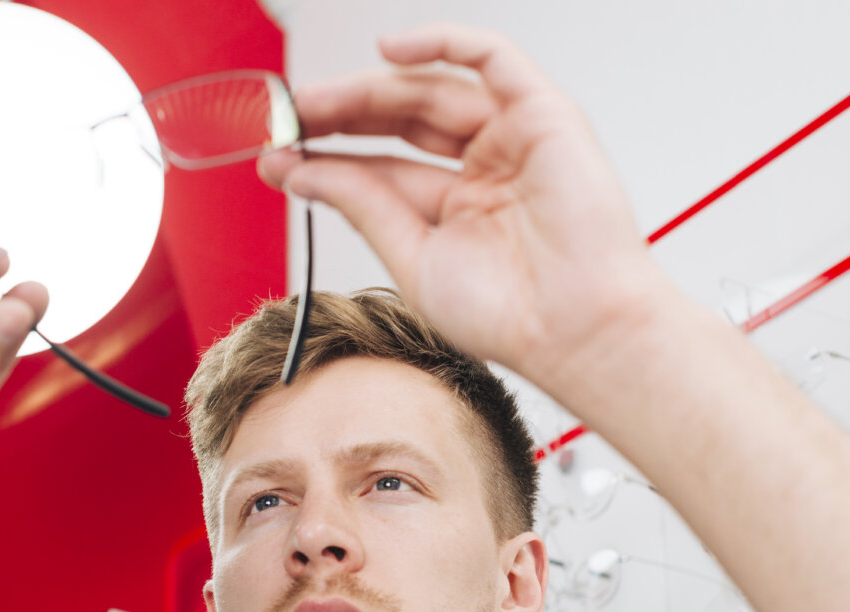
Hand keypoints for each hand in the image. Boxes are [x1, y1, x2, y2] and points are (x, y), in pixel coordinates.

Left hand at [260, 24, 668, 383]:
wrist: (573, 330)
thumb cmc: (510, 315)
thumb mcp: (413, 258)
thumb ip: (364, 206)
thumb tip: (303, 172)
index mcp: (456, 208)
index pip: (380, 168)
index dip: (327, 158)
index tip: (277, 156)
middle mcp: (485, 167)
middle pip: (400, 119)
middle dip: (340, 115)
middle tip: (288, 118)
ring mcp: (514, 137)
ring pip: (432, 89)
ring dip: (369, 87)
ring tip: (315, 101)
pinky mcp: (544, 113)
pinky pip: (492, 57)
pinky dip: (442, 42)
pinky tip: (387, 51)